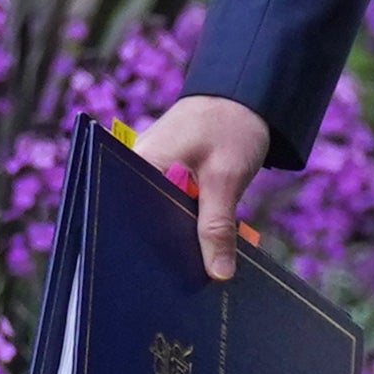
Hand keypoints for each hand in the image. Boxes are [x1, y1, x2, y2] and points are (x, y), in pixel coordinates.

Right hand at [134, 95, 275, 280]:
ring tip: (193, 268)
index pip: (128, 213)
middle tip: (184, 278)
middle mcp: (136, 166)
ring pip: (158, 214)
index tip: (162, 275)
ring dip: (178, 235)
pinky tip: (201, 245)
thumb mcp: (227, 177)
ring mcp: (151, 169)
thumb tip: (218, 273)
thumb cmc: (231, 125)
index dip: (145, 245)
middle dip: (164, 246)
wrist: (245, 95)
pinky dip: (186, 222)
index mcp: (139, 162)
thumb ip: (218, 225)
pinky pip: (169, 206)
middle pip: (141, 218)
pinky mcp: (166, 174)